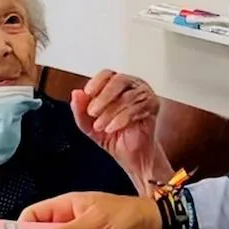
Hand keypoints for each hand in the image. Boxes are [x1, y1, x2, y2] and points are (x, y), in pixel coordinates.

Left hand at [70, 71, 168, 187]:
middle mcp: (132, 86)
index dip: (96, 82)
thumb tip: (76, 93)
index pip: (107, 74)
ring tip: (100, 125)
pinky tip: (112, 128)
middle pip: (119, 80)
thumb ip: (80, 109)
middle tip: (92, 112)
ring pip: (127, 96)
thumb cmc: (113, 135)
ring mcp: (144, 95)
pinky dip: (120, 119)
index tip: (87, 93)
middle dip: (103, 97)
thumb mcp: (88, 124)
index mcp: (117, 85)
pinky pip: (136, 109)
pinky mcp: (152, 106)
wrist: (130, 154)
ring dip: (110, 112)